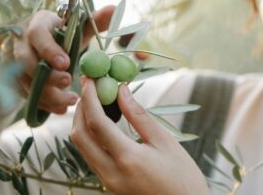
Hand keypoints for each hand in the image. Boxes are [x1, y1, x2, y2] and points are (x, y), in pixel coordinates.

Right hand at [12, 6, 113, 113]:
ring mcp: (16, 64)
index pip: (37, 35)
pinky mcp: (19, 81)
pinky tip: (61, 109)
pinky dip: (45, 104)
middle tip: (68, 82)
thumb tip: (114, 9)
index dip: (49, 50)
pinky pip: (27, 96)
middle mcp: (22, 44)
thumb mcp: (77, 27)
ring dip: (48, 94)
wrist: (45, 43)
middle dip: (47, 76)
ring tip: (71, 100)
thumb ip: (95, 20)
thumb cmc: (62, 34)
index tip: (66, 63)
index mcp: (37, 25)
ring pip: (25, 82)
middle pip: (26, 62)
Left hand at [71, 77, 209, 194]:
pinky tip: (101, 124)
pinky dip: (91, 137)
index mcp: (127, 159)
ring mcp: (106, 181)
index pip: (96, 123)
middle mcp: (110, 173)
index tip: (88, 79)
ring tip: (94, 102)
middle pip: (79, 136)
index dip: (89, 98)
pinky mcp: (108, 185)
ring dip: (83, 122)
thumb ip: (139, 115)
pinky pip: (90, 156)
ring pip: (82, 147)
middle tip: (88, 89)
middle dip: (80, 109)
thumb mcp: (165, 142)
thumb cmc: (183, 178)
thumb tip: (121, 90)